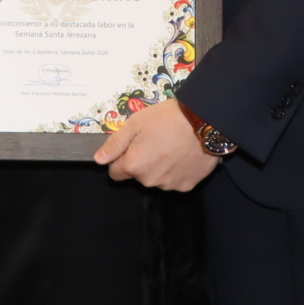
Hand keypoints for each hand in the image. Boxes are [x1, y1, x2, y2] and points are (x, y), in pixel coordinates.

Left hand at [95, 99, 218, 190]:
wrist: (205, 122)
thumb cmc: (168, 119)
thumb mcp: (135, 124)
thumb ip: (115, 144)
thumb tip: (99, 159)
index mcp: (134, 166)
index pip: (115, 173)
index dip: (121, 159)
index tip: (132, 147)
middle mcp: (150, 180)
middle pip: (137, 176)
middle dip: (141, 162)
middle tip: (154, 142)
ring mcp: (170, 185)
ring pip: (156, 179)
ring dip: (159, 167)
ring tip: (171, 146)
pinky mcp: (187, 185)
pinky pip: (174, 181)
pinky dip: (176, 171)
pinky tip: (182, 155)